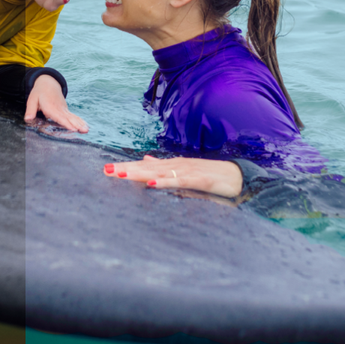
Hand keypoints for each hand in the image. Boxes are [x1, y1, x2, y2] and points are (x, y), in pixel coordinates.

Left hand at [24, 74, 88, 132]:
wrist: (48, 84)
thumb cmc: (39, 93)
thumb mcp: (32, 99)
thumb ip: (30, 110)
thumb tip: (28, 119)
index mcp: (50, 107)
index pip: (59, 116)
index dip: (66, 123)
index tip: (73, 128)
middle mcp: (59, 109)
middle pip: (68, 118)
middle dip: (77, 125)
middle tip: (84, 131)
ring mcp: (64, 109)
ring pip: (73, 117)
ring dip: (80, 123)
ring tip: (86, 130)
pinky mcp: (66, 110)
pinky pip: (74, 116)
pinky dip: (80, 121)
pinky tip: (85, 126)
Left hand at [104, 155, 242, 198]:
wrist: (239, 176)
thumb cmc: (211, 175)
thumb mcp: (185, 171)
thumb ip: (164, 167)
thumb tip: (146, 159)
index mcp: (172, 165)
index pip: (144, 166)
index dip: (126, 167)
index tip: (107, 169)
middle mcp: (176, 166)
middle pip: (147, 167)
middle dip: (126, 169)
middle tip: (105, 170)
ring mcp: (187, 171)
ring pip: (158, 172)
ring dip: (139, 173)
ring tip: (121, 175)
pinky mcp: (198, 180)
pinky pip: (178, 181)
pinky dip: (164, 182)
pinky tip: (151, 184)